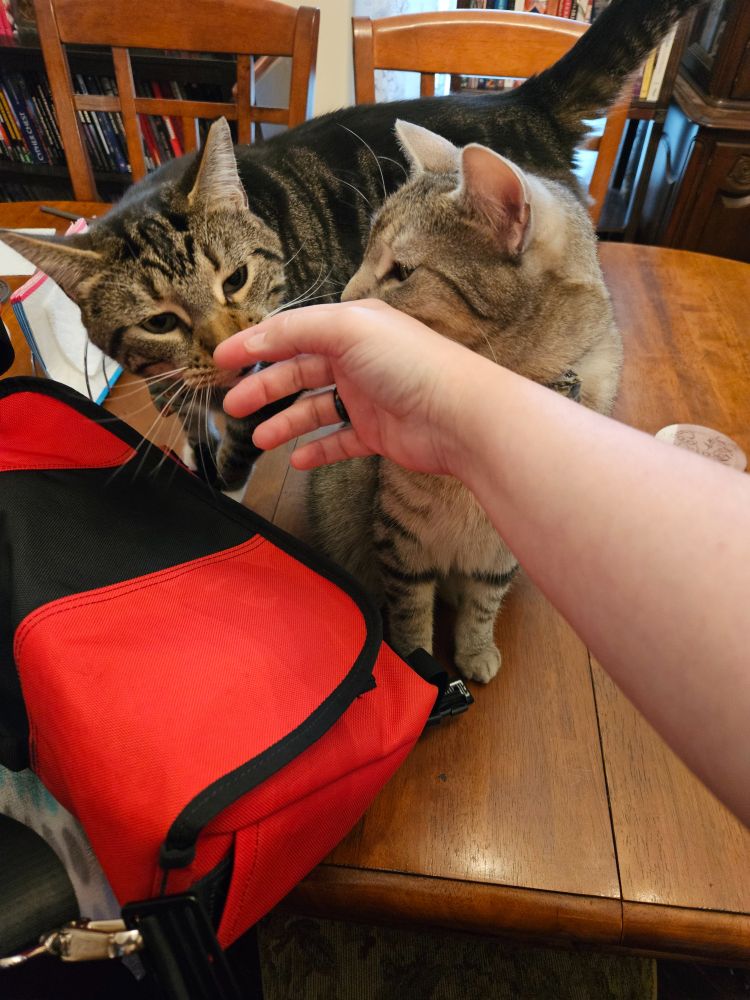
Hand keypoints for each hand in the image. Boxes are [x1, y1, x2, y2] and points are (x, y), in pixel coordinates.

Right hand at [214, 300, 477, 475]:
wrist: (458, 415)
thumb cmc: (409, 363)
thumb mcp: (347, 329)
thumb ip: (297, 330)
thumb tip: (256, 338)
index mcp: (350, 327)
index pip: (292, 333)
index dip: (255, 345)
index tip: (219, 361)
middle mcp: (356, 360)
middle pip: (298, 373)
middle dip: (263, 388)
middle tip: (232, 406)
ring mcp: (366, 398)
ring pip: (314, 410)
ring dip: (285, 423)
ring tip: (259, 439)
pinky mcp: (377, 433)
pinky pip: (338, 441)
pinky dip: (316, 450)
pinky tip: (297, 461)